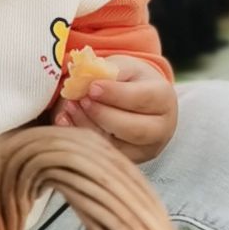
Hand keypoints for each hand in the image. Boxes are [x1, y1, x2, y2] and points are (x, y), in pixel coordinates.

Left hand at [55, 57, 178, 162]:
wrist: (138, 101)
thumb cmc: (130, 81)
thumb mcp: (123, 68)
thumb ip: (107, 72)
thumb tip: (82, 80)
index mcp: (163, 99)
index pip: (141, 99)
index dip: (115, 94)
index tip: (92, 87)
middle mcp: (160, 129)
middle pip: (132, 129)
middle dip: (102, 115)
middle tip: (81, 100)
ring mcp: (145, 150)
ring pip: (116, 146)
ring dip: (88, 126)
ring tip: (70, 107)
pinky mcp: (127, 161)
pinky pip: (102, 154)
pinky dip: (81, 137)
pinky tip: (65, 121)